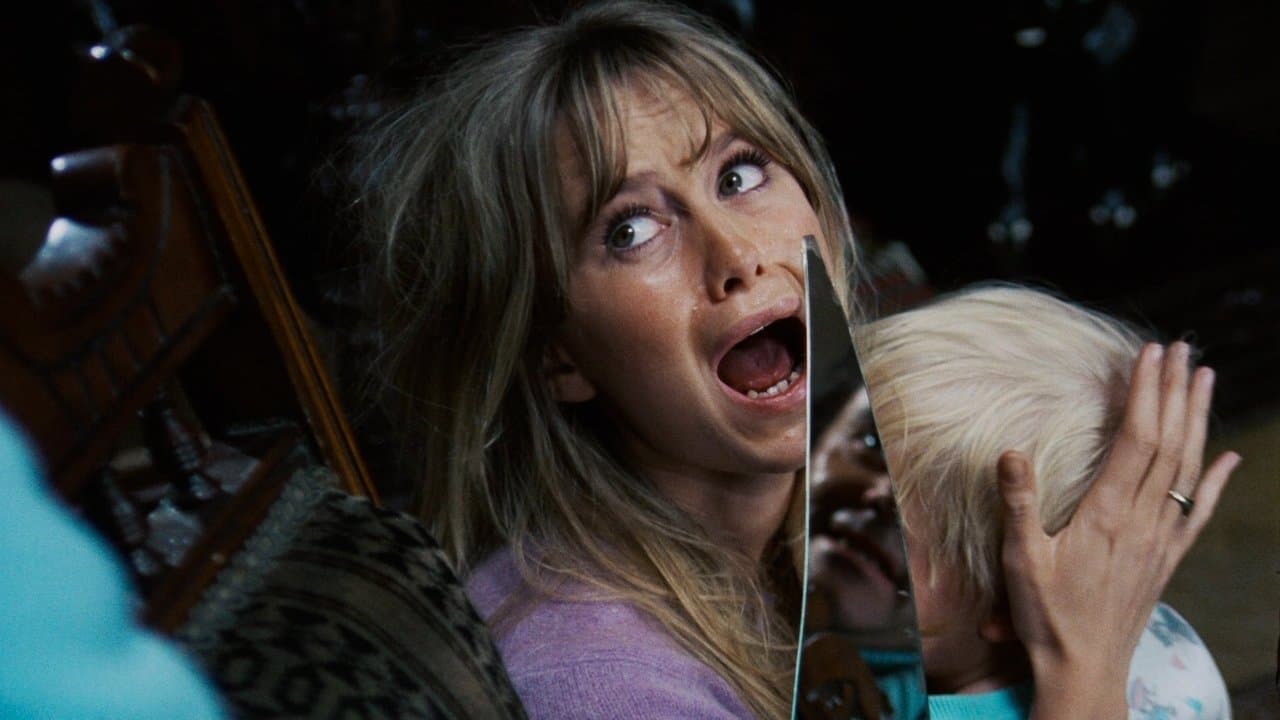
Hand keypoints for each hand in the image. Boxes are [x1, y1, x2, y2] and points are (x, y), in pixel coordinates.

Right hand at [997, 342, 1240, 718]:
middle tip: (1181, 350)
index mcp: (1107, 515)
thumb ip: (1019, 502)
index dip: (1145, 394)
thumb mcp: (1020, 559)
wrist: (1084, 667)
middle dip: (1175, 392)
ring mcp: (1161, 539)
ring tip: (1204, 379)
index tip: (1149, 356)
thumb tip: (1012, 451)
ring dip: (1198, 420)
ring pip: (1188, 468)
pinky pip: (1199, 511)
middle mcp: (1143, 521)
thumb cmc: (1047, 615)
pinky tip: (1231, 458)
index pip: (1136, 441)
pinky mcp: (1167, 558)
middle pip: (1169, 444)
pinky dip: (1217, 481)